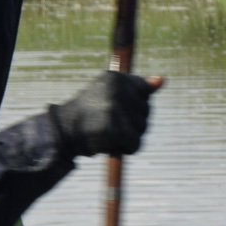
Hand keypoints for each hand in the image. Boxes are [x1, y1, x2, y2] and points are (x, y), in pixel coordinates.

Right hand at [49, 72, 164, 156]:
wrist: (63, 132)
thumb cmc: (88, 113)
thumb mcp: (110, 93)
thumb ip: (137, 87)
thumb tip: (162, 80)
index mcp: (115, 77)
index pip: (144, 90)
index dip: (134, 104)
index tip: (118, 109)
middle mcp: (116, 90)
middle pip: (146, 110)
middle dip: (134, 122)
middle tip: (112, 124)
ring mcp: (115, 110)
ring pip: (143, 127)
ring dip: (131, 136)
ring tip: (110, 134)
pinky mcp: (115, 130)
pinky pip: (136, 143)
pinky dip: (128, 148)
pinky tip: (115, 146)